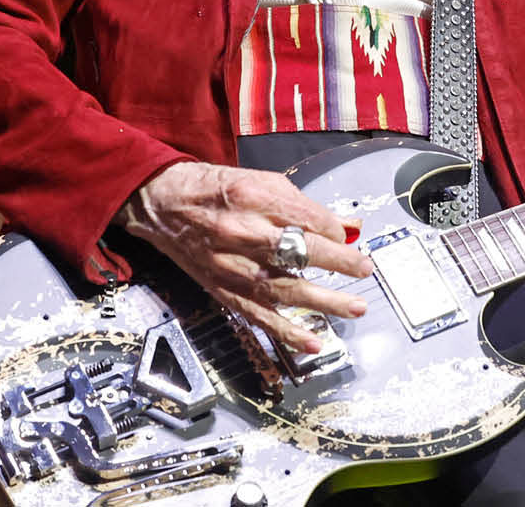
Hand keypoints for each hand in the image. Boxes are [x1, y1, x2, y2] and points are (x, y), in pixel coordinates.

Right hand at [116, 160, 373, 352]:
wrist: (160, 204)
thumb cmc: (211, 189)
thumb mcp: (258, 181)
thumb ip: (302, 205)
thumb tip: (345, 226)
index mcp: (254, 197)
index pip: (308, 218)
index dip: (333, 230)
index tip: (345, 237)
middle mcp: (243, 232)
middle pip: (300, 251)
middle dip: (338, 263)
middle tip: (364, 270)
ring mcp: (232, 265)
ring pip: (285, 289)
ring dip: (324, 302)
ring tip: (355, 308)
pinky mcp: (223, 289)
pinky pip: (259, 315)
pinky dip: (287, 332)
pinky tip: (313, 342)